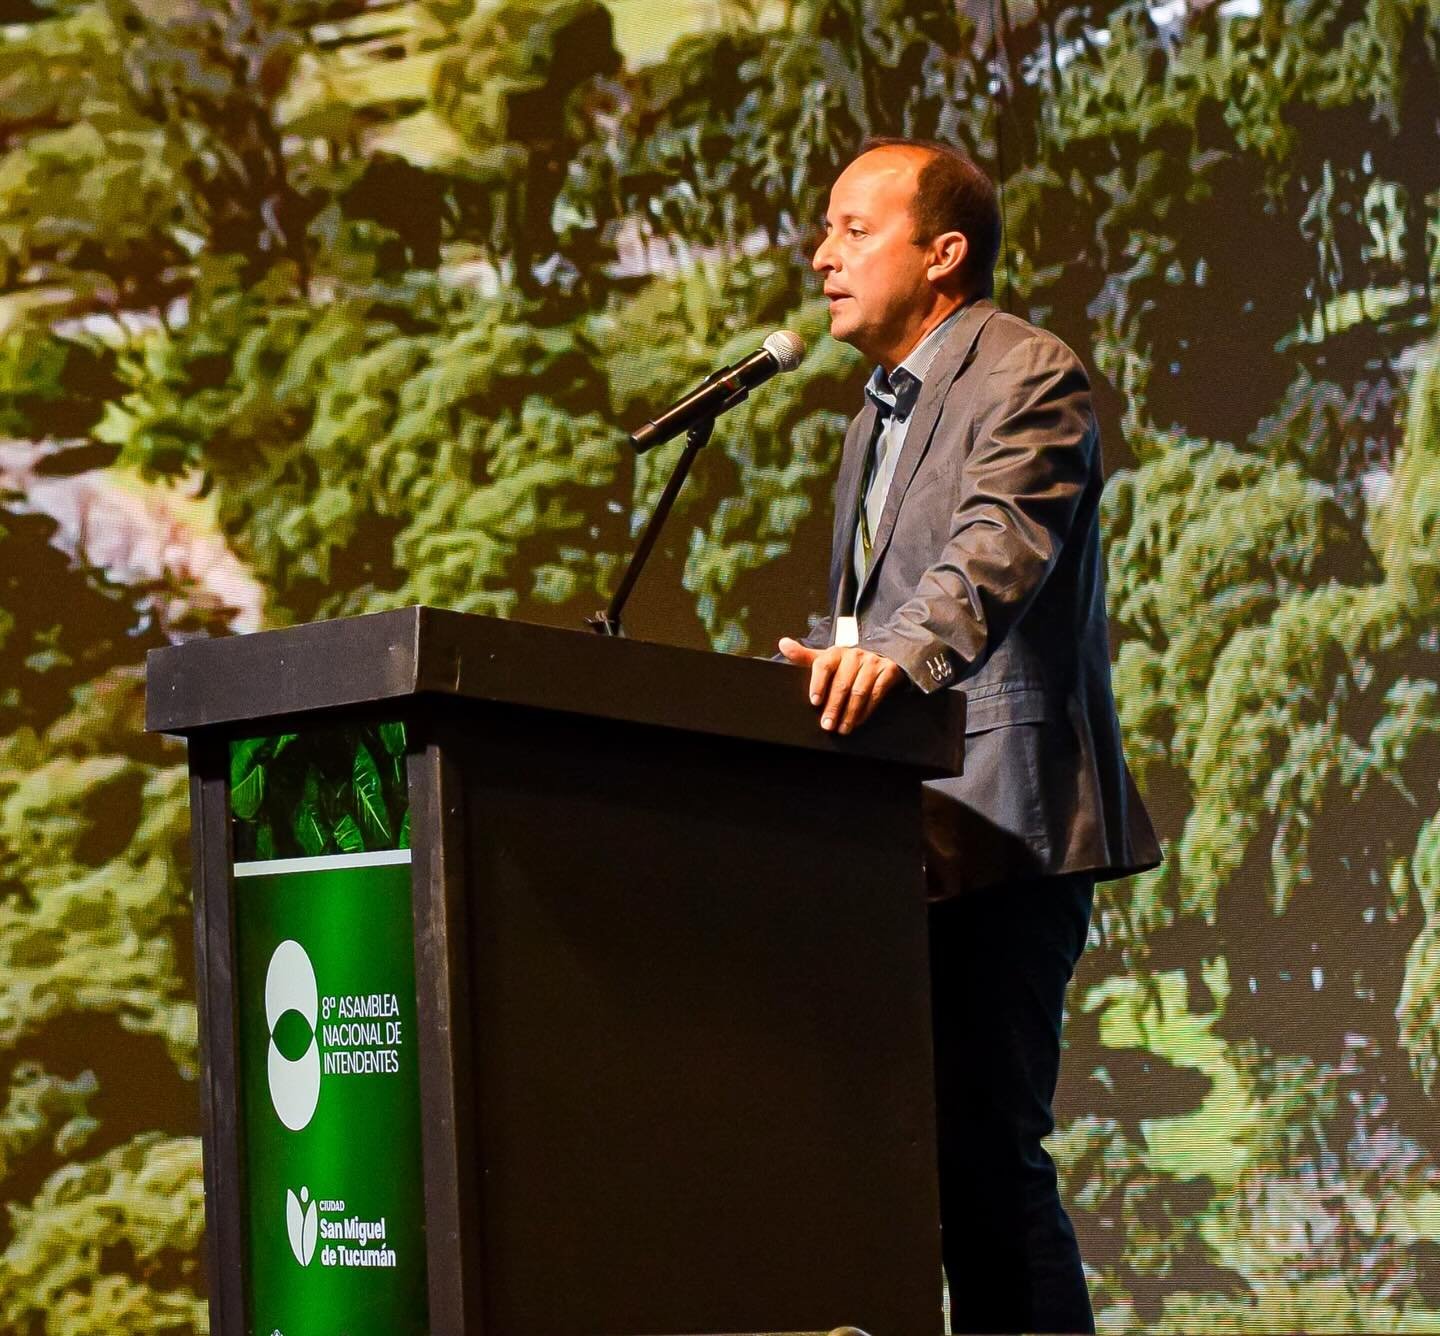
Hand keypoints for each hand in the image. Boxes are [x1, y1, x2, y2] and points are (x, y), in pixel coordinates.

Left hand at [777, 638, 903, 734]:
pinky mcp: (888, 671)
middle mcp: (854, 655)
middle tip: (827, 725)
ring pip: (859, 691)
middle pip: (842, 683)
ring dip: (850, 713)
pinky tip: (857, 721)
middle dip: (833, 707)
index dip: (818, 683)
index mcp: (836, 652)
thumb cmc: (847, 663)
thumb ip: (804, 656)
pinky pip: (876, 694)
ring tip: (842, 728)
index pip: (824, 665)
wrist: (881, 656)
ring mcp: (872, 663)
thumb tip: (783, 644)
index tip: (814, 701)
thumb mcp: (826, 659)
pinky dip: (866, 711)